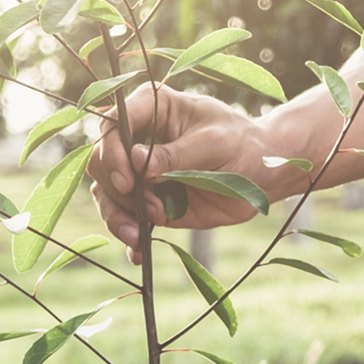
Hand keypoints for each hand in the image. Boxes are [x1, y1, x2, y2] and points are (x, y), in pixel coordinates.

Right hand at [90, 84, 281, 261]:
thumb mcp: (214, 143)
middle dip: (117, 189)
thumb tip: (135, 161)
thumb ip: (175, 154)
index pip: (113, 125)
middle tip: (148, 207)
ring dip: (117, 217)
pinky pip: (126, 220)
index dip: (111, 152)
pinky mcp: (148, 202)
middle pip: (100, 162)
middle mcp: (138, 140)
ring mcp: (140, 173)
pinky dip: (129, 238)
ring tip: (139, 236)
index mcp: (152, 109)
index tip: (128, 180)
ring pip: (106, 194)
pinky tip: (138, 254)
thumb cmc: (243, 144)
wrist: (263, 174)